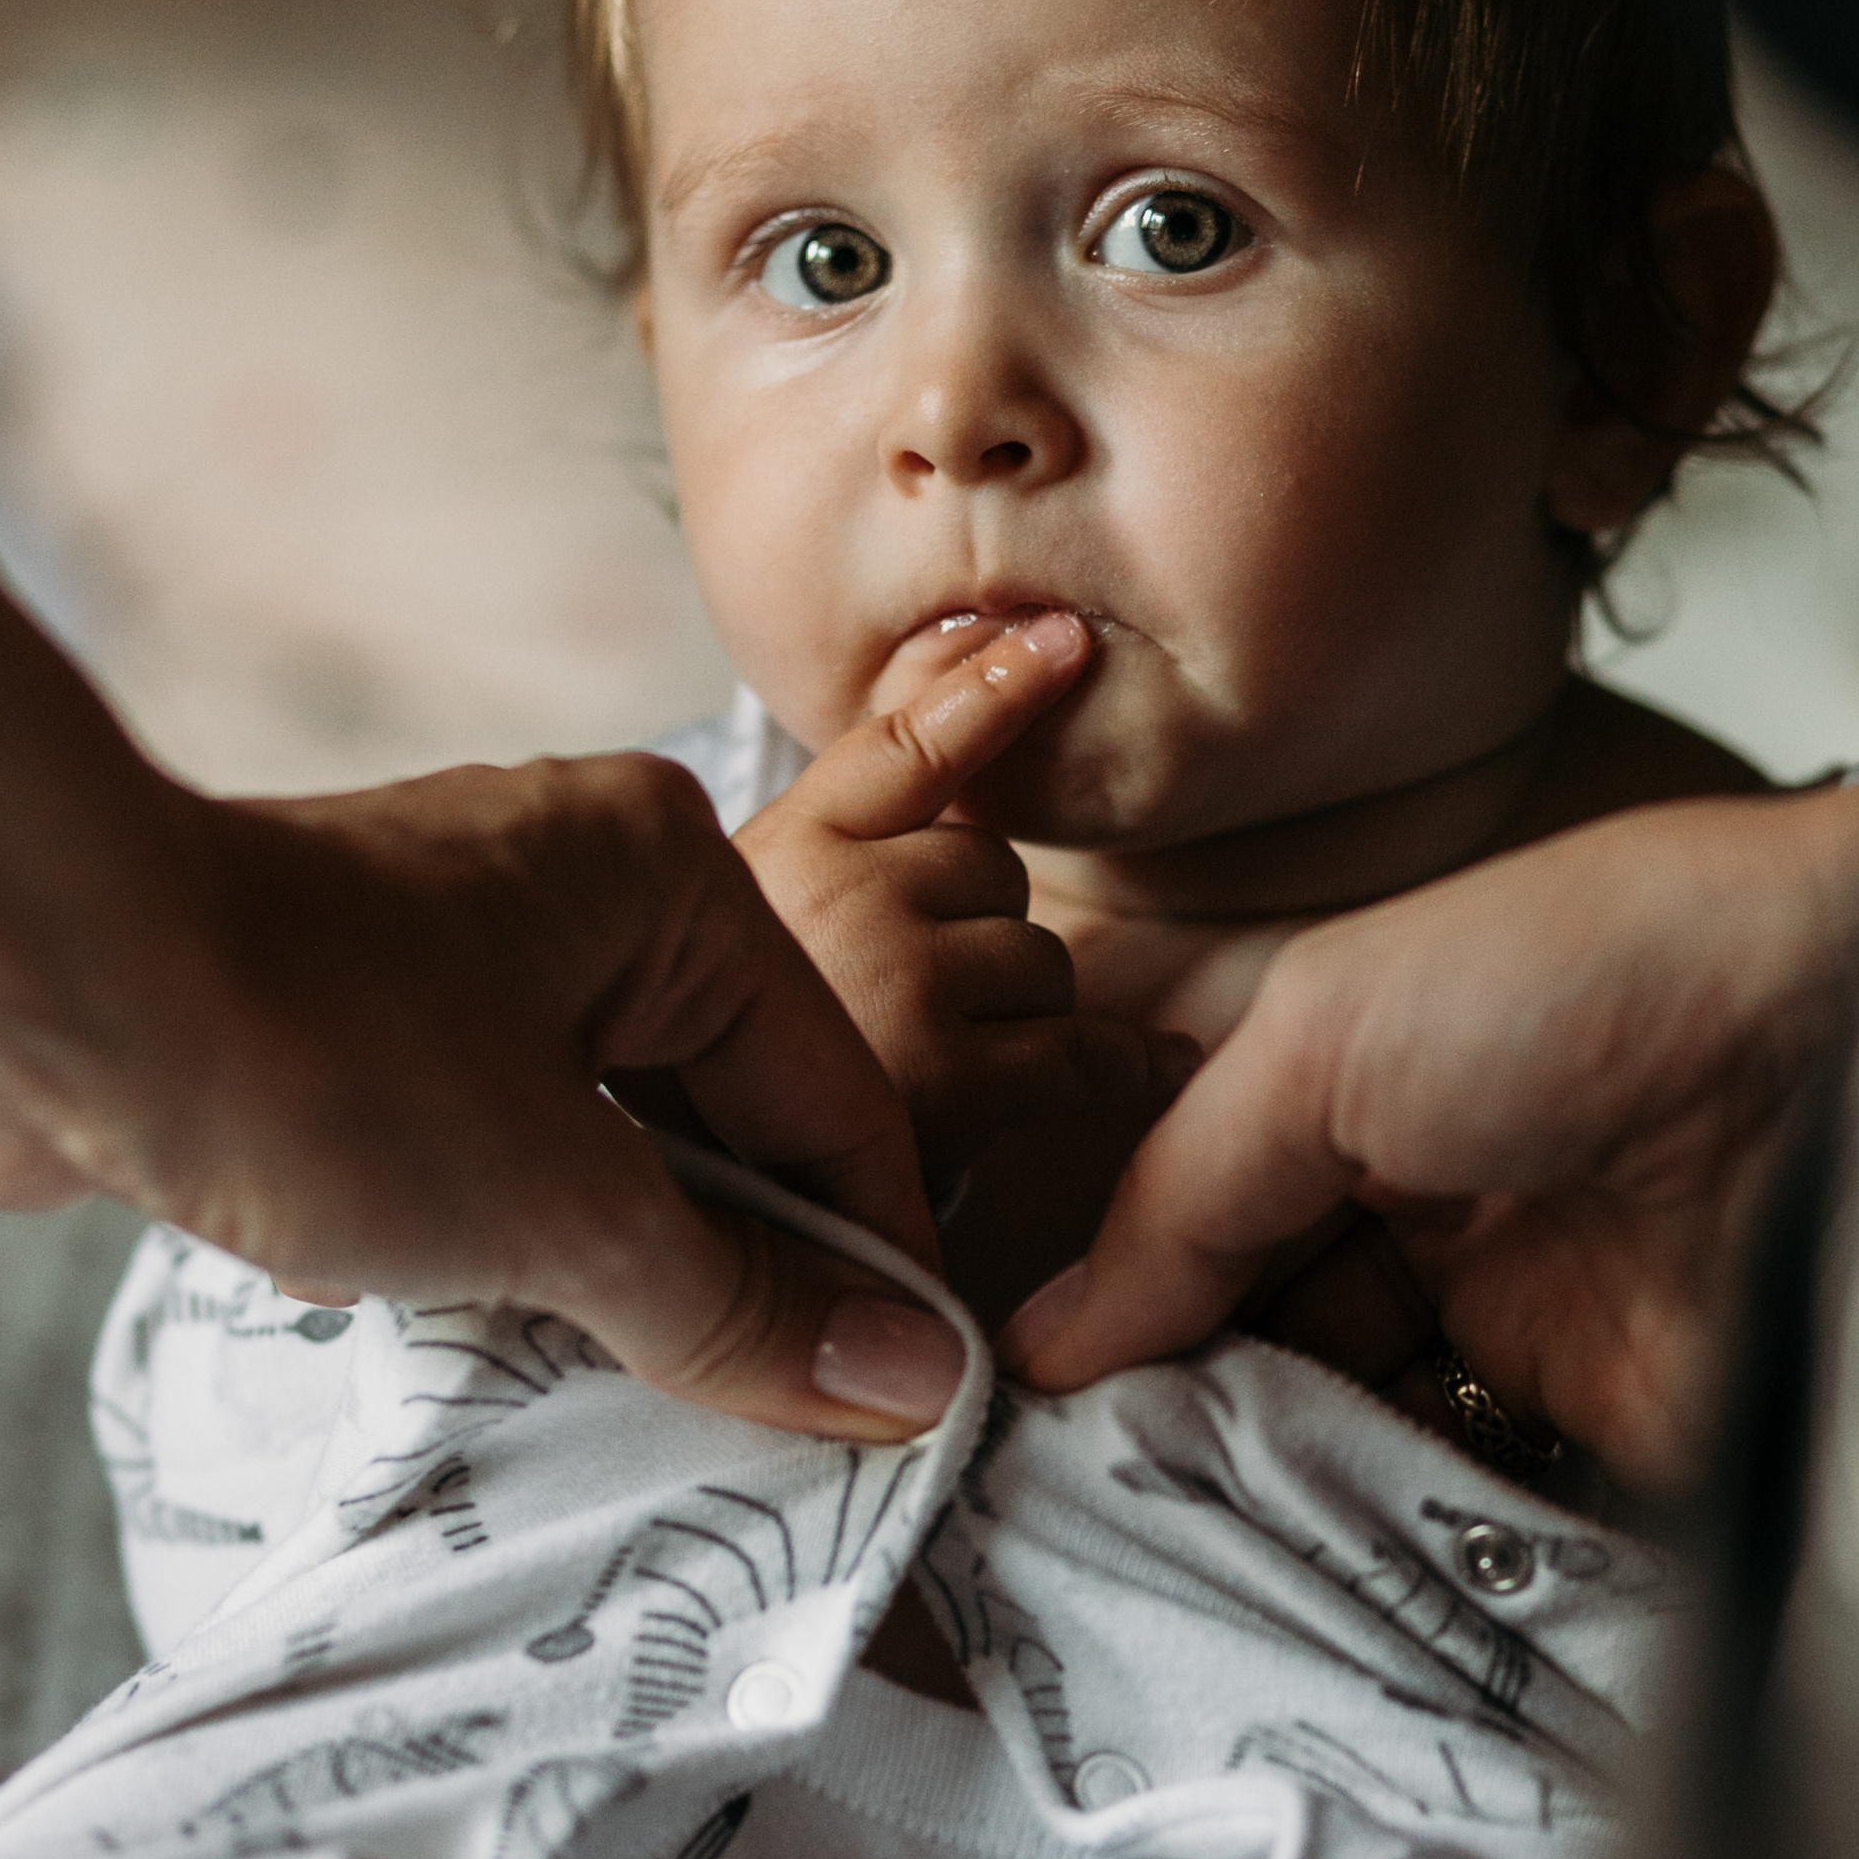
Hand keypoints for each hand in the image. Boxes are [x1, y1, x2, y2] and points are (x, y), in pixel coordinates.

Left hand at [0, 332, 962, 1437]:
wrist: (19, 988)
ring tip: (629, 1413)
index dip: (873, 1266)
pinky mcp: (350, 1025)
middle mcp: (577, 894)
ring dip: (607, 1281)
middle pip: (721, 1125)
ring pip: (598, 1153)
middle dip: (731, 1281)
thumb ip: (738, 1303)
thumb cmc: (307, 1053)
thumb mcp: (563, 1207)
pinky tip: (474, 1341)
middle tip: (770, 1445)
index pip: (833, 1095)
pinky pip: (482, 1159)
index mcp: (668, 881)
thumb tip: (908, 1378)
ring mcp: (456, 955)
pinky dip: (492, 1254)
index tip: (904, 1413)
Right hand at [733, 611, 1194, 1178]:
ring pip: (1036, 964)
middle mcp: (836, 895)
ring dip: (1018, 1020)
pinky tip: (1156, 1066)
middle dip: (980, 939)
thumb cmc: (726, 1093)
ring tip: (937, 1083)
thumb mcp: (741, 940)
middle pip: (990, 872)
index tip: (1058, 638)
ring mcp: (894, 976)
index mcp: (777, 854)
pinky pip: (1078, 1051)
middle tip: (912, 1022)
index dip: (987, 688)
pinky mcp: (947, 1075)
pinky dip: (1124, 1065)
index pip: (901, 746)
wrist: (702, 1219)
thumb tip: (961, 682)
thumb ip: (839, 842)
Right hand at [1002, 757, 1858, 1493]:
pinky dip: (1338, 1541)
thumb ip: (1179, 1193)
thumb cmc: (1591, 975)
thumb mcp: (1327, 1036)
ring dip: (1214, 1481)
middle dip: (1120, 1393)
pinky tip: (1241, 1580)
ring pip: (1300, 1416)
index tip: (950, 1349)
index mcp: (1314, 1052)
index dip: (1055, 1248)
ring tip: (1099, 1551)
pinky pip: (1418, 1499)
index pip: (1145, 1159)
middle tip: (1002, 1486)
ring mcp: (1474, 1306)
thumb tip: (1046, 1346)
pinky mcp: (1559, 1422)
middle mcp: (1385, 1182)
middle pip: (1211, 1308)